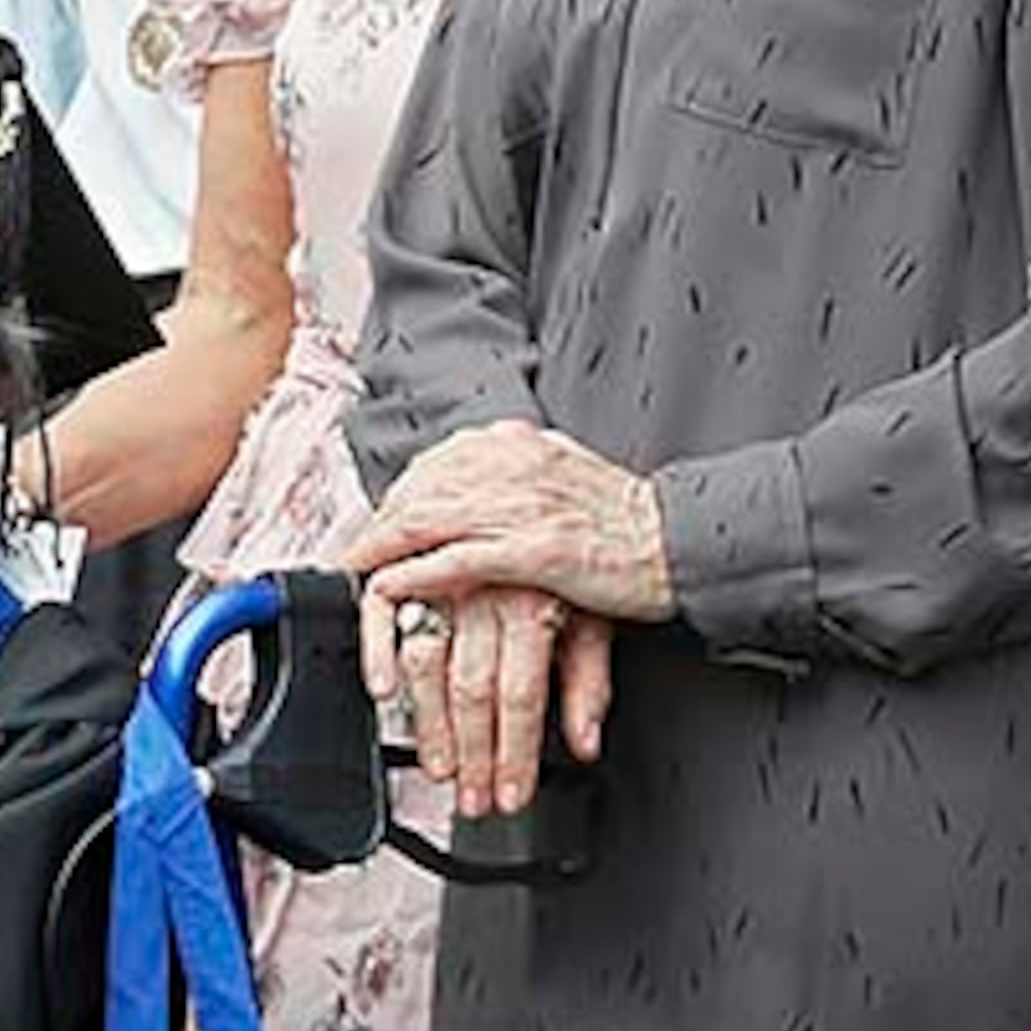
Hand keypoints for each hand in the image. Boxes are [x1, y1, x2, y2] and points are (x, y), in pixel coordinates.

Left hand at [348, 420, 677, 626]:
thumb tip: (478, 490)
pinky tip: (389, 587)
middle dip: (377, 526)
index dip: (396, 499)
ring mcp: (522, 505)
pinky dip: (416, 575)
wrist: (681, 541)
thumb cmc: (628, 520)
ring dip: (381, 551)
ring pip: (428, 522)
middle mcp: (512, 464)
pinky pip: (458, 560)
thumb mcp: (564, 478)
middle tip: (348, 555)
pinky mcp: (534, 549)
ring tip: (352, 572)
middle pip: (421, 491)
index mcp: (518, 444)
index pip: (436, 466)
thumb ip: (518, 476)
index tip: (372, 526)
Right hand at [357, 575, 610, 814]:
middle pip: (474, 688)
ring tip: (439, 770)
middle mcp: (487, 588)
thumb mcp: (595, 614)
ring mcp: (443, 573)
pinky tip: (383, 692)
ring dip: (429, 725)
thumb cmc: (568, 554)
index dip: (514, 752)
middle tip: (475, 800)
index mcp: (534, 601)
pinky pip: (380, 607)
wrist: (538, 488)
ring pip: (426, 660)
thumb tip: (585, 744)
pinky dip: (376, 651)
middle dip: (474, 755)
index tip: (510, 795)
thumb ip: (588, 680)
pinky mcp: (408, 557)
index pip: (521, 694)